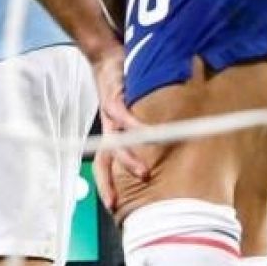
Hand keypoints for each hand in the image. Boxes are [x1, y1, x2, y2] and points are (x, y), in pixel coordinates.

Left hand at [89, 42, 148, 212]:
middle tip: (118, 203)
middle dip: (108, 183)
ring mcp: (108, 114)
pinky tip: (148, 135)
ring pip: (115, 142)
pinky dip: (136, 126)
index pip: (104, 165)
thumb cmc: (123, 88)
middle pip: (103, 161)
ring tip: (144, 173)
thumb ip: (141, 131)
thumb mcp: (130, 112)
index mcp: (110, 134)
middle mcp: (107, 128)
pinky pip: (123, 115)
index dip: (106, 186)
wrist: (108, 58)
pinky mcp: (114, 97)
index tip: (113, 207)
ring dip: (128, 160)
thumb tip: (164, 149)